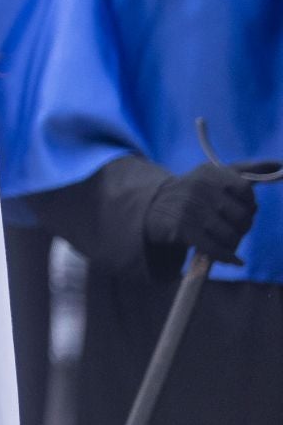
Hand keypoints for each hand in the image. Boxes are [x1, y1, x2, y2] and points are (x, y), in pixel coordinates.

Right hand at [144, 163, 265, 264]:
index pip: (245, 190)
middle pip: (242, 216)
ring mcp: (190, 209)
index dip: (249, 204)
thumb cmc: (195, 191)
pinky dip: (228, 257)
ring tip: (226, 241)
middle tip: (233, 227)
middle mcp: (200, 188)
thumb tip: (280, 164)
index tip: (242, 208)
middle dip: (242, 227)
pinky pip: (216, 249)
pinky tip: (233, 259)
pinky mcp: (182, 229)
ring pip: (231, 236)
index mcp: (210, 172)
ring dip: (233, 244)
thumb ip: (249, 169)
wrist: (154, 206)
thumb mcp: (216, 174)